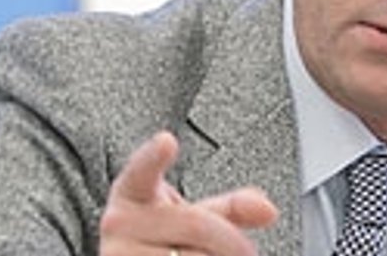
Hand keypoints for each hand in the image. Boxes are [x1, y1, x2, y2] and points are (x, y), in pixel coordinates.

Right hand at [100, 131, 278, 255]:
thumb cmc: (163, 239)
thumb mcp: (194, 216)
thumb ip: (233, 206)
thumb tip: (267, 209)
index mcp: (133, 193)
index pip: (140, 171)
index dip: (153, 157)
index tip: (166, 142)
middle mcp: (119, 223)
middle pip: (196, 225)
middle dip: (232, 242)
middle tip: (246, 251)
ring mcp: (119, 253)